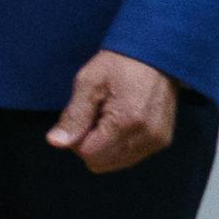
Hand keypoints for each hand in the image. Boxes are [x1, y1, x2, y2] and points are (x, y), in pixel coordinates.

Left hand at [49, 49, 178, 173]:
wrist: (155, 56)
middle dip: (90, 144)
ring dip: (105, 146)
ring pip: (116, 163)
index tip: (81, 117)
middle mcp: (146, 137)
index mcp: (126, 122)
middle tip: (94, 116)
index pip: (88, 154)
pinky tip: (121, 123)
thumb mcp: (88, 83)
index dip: (76, 139)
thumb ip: (73, 116)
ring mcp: (157, 141)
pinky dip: (120, 145)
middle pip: (102, 163)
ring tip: (108, 117)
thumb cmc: (119, 65)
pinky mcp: (162, 141)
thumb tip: (56, 143)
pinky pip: (131, 156)